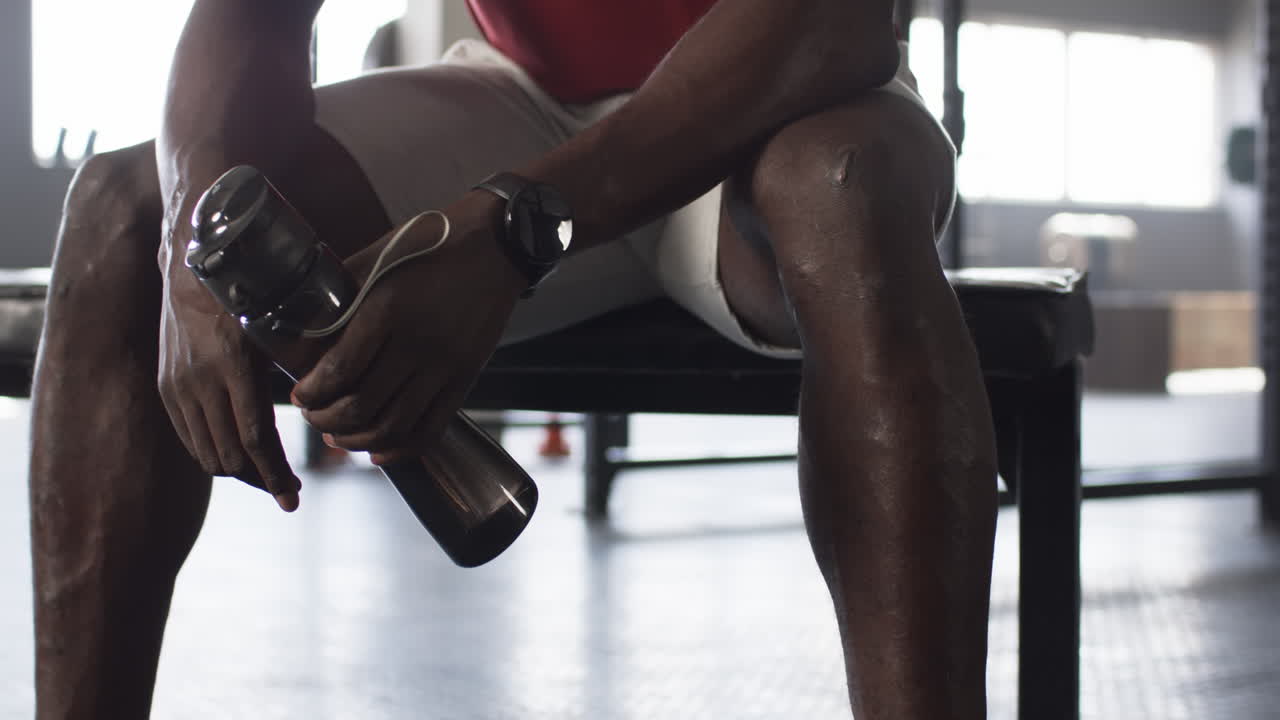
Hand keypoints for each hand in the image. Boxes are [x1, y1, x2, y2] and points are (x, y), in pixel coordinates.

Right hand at [156, 244, 301, 510]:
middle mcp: (199, 379)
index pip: (253, 440)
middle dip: (261, 480)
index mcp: (234, 364)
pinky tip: (238, 455)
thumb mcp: (285, 322)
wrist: (193, 262)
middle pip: (229, 456)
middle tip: (287, 490)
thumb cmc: (254, 287)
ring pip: (206, 453)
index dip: (275, 475)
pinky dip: (214, 454)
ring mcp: (178, 384)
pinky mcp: (165, 386)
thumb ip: (309, 360)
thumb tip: (346, 394)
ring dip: (238, 472)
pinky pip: (189, 438)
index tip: (293, 499)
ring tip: (267, 475)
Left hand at [291, 191, 524, 463]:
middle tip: (312, 415)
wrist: (498, 245)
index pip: (340, 370)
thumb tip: (302, 323)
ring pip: (394, 426)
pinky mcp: (466, 377)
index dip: (312, 392)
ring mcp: (446, 365)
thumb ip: (341, 293)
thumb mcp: (378, 257)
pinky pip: (431, 428)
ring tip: (337, 434)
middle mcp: (418, 343)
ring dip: (357, 439)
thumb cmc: (432, 244)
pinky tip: (378, 451)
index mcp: (389, 310)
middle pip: (362, 406)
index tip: (299, 394)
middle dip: (326, 420)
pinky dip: (400, 449)